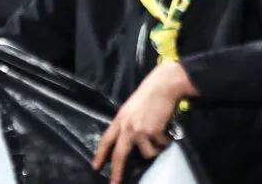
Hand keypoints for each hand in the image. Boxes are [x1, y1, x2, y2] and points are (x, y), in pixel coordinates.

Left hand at [93, 61, 195, 183]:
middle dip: (117, 171)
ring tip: (159, 137)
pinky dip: (165, 141)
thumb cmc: (148, 95)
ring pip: (147, 153)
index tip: (95, 166)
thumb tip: (127, 140)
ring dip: (155, 149)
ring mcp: (139, 130)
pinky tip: (166, 130)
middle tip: (114, 183)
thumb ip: (127, 123)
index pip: (106, 140)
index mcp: (119, 119)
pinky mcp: (152, 132)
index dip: (100, 154)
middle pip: (119, 154)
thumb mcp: (131, 109)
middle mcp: (126, 126)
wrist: (162, 86)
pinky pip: (160, 145)